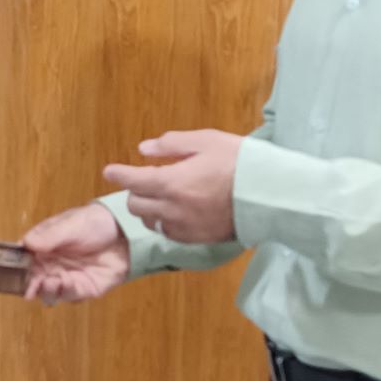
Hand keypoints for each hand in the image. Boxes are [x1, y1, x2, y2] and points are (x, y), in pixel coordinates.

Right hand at [21, 203, 131, 304]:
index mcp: (44, 247)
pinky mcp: (84, 289)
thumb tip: (25, 244)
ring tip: (52, 282)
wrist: (126, 234)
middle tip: (35, 284)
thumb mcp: (71, 224)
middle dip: (32, 285)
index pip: (24, 260)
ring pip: (49, 293)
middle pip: (34, 281)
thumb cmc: (95, 223)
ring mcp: (67, 278)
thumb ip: (49, 235)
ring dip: (48, 291)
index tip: (15, 272)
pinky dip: (66, 292)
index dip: (17, 268)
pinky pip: (70, 296)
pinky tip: (68, 282)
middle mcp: (52, 265)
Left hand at [102, 129, 242, 245]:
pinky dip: (166, 222)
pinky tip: (178, 211)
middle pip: (136, 205)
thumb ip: (171, 144)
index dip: (118, 174)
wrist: (270, 194)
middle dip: (136, 192)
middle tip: (146, 181)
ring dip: (149, 209)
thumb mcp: (205, 141)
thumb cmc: (239, 161)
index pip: (132, 181)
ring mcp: (185, 228)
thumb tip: (144, 150)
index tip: (110, 170)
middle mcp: (172, 209)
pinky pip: (170, 233)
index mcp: (171, 182)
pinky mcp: (198, 239)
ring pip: (151, 222)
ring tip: (162, 197)